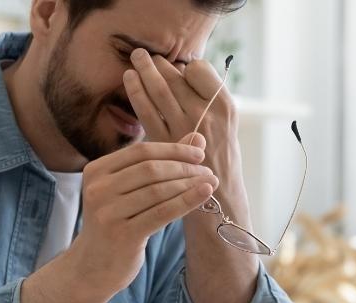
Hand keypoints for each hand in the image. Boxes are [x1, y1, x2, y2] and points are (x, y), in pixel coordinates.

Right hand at [66, 134, 218, 293]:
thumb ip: (160, 163)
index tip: (199, 153)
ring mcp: (107, 212)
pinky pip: (162, 212)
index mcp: (96, 170)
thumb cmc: (117, 222)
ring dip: (189, 184)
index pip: (141, 151)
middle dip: (184, 167)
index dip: (173, 149)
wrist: (94, 266)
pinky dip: (187, 201)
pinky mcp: (122, 234)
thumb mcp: (131, 190)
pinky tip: (205, 194)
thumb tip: (197, 138)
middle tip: (207, 170)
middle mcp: (97, 189)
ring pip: (158, 190)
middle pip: (150, 169)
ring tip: (210, 183)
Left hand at [123, 49, 240, 180]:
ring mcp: (184, 128)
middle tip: (144, 54)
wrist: (218, 195)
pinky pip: (146, 110)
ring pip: (159, 90)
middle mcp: (205, 114)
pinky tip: (129, 80)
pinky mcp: (164, 142)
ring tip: (136, 58)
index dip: (186, 65)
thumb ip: (209, 98)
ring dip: (144, 70)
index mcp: (224, 106)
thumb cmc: (220, 155)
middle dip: (158, 63)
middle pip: (176, 78)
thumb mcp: (226, 123)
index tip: (179, 66)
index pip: (199, 70)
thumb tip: (183, 69)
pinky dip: (136, 92)